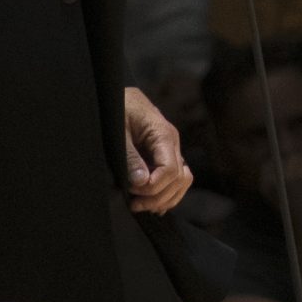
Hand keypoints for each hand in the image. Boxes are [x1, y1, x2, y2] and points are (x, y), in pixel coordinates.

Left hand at [122, 87, 191, 213]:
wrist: (122, 95)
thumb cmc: (119, 108)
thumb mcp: (119, 131)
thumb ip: (130, 156)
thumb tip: (141, 181)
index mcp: (164, 135)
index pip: (170, 170)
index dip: (153, 186)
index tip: (132, 191)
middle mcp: (173, 143)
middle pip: (179, 179)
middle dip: (157, 196)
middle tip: (133, 203)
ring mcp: (172, 150)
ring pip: (183, 180)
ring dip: (164, 197)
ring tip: (141, 206)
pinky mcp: (166, 156)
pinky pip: (177, 178)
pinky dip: (168, 193)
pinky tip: (152, 204)